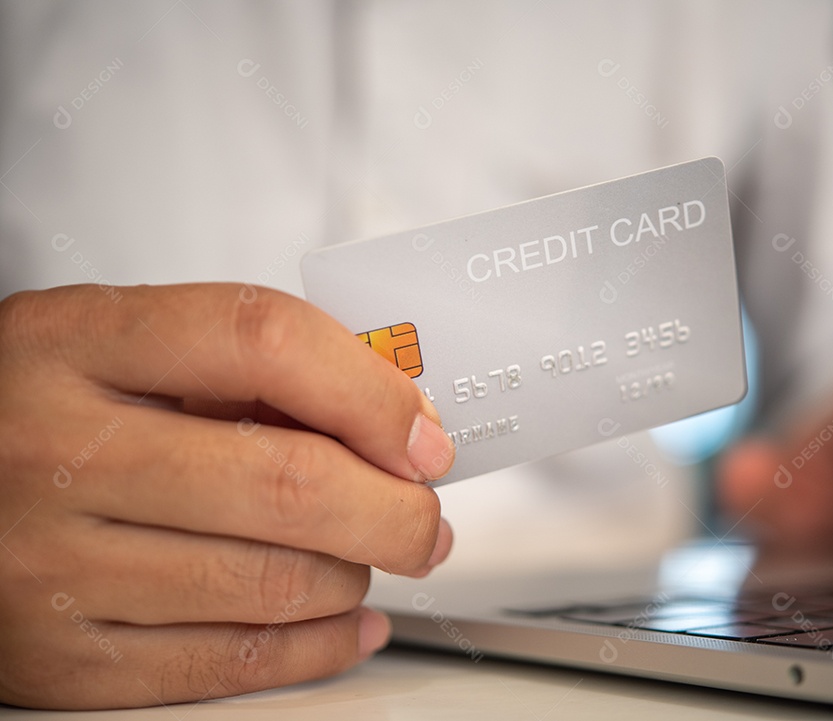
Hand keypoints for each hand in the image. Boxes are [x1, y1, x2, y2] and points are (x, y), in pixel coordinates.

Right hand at [0, 283, 454, 708]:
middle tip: (424, 516)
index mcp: (77, 343)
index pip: (267, 341)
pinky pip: (231, 662)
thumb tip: (389, 419)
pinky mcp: (63, 661)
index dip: (371, 393)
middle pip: (289, 481)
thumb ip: (246, 364)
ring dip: (356, 573)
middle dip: (396, 510)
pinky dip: (318, 647)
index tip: (421, 435)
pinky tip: (346, 622)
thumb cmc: (31, 407)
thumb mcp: (117, 345)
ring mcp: (53, 566)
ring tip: (364, 555)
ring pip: (275, 583)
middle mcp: (56, 451)